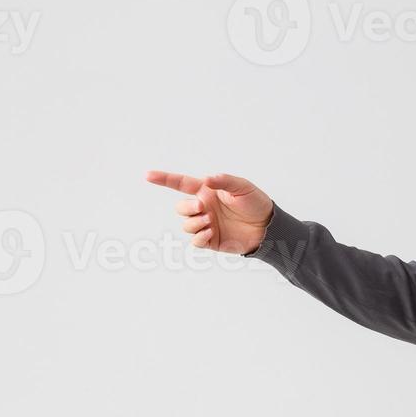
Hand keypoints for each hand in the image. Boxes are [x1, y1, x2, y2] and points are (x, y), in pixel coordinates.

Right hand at [145, 169, 273, 254]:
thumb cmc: (255, 203)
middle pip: (181, 208)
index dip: (164, 179)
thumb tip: (207, 179)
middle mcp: (203, 208)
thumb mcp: (242, 187)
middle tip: (202, 207)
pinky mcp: (211, 240)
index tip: (148, 175)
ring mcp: (206, 224)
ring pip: (186, 225)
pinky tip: (210, 233)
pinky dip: (199, 237)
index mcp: (207, 191)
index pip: (181, 184)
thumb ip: (224, 180)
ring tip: (211, 221)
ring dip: (195, 223)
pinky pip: (195, 241)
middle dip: (187, 208)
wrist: (267, 227)